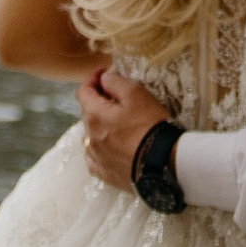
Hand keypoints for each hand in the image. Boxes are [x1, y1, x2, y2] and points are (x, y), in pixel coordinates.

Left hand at [78, 65, 165, 188]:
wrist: (162, 162)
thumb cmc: (149, 124)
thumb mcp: (136, 94)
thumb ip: (115, 82)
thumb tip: (103, 78)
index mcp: (94, 116)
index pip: (83, 92)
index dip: (92, 79)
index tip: (103, 72)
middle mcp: (90, 138)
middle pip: (87, 113)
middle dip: (98, 100)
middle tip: (114, 94)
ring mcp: (97, 158)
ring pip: (90, 136)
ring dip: (98, 125)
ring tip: (115, 121)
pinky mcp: (105, 174)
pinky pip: (94, 159)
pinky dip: (98, 149)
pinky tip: (108, 147)